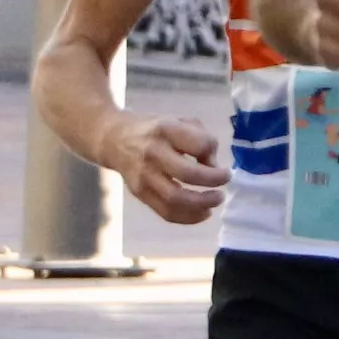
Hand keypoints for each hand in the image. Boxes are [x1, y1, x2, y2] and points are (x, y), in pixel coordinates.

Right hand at [107, 115, 226, 224]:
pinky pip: (166, 212)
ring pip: (175, 199)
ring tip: (216, 199)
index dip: (213, 153)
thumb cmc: (154, 131)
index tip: (217, 159)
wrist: (114, 139)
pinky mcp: (139, 193)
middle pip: (187, 174)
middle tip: (225, 182)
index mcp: (165, 129)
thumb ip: (201, 138)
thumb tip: (213, 166)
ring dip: (202, 204)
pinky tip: (203, 212)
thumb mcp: (177, 121)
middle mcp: (152, 152)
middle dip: (212, 181)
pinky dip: (189, 217)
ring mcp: (144, 175)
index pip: (198, 144)